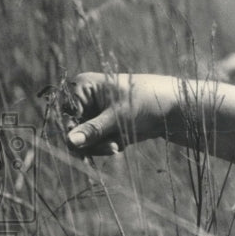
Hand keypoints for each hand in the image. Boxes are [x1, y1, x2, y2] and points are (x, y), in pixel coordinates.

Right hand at [63, 73, 180, 154]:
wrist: (170, 108)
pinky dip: (106, 146)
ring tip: (116, 145)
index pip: (65, 112)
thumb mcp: (118, 116)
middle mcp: (84, 101)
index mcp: (82, 87)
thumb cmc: (144, 101)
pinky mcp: (103, 128)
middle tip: (110, 148)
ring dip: (99, 146)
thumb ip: (93, 130)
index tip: (81, 144)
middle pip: (72, 129)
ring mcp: (93, 115)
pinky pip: (95, 144)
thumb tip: (69, 141)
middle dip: (89, 142)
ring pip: (83, 140)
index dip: (71, 130)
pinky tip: (120, 142)